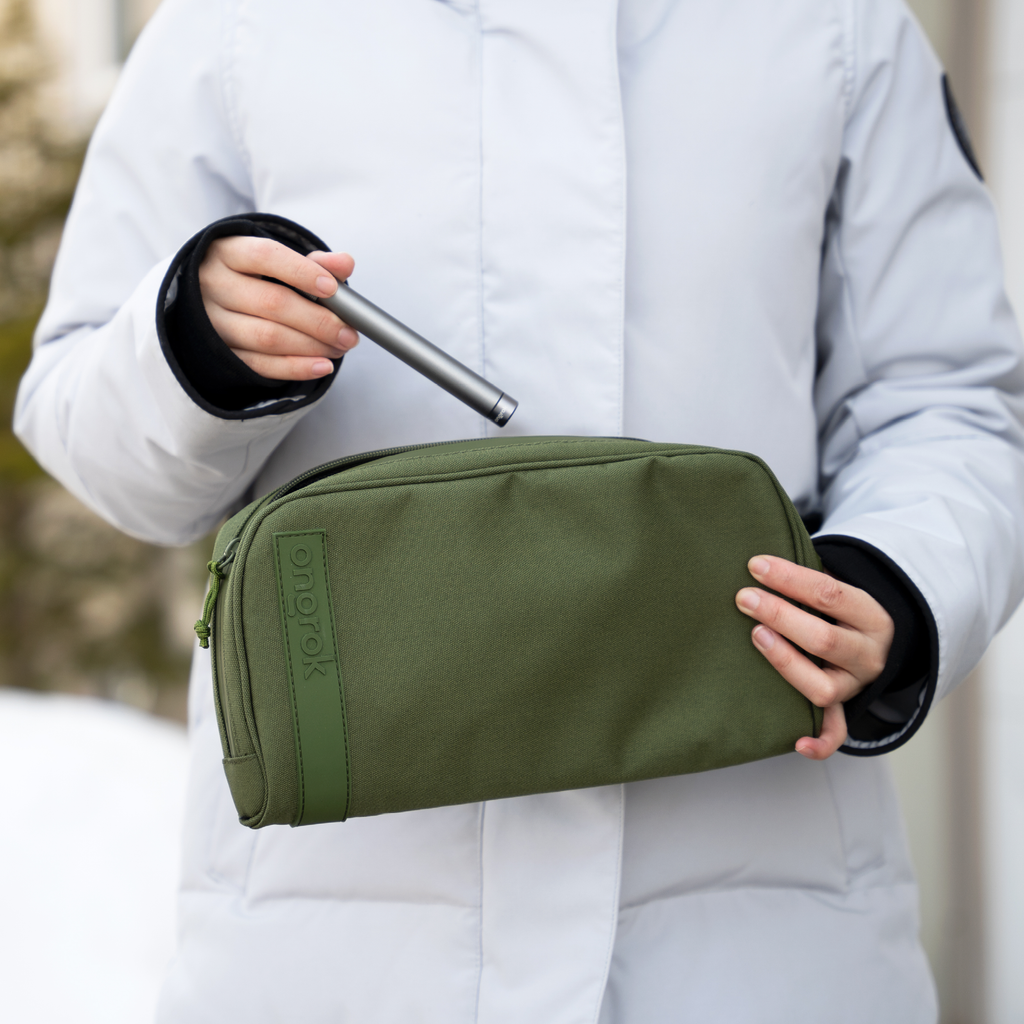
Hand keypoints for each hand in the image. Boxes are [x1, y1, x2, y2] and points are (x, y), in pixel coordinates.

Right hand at [198, 236, 358, 380]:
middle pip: (272, 303)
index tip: (332, 288)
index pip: (265, 257)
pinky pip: (261, 365)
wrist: (213, 298)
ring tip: (339, 348)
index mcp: (228, 253)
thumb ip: (315, 261)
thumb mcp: (279, 261)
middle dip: (318, 321)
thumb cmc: (254, 276)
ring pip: (268, 337)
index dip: (301, 272)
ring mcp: (213, 322)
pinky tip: (322, 366)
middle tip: (348, 332)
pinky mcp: (221, 353)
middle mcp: (215, 285)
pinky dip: (296, 368)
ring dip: (311, 346)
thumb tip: (345, 263)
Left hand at [734, 555, 893, 759]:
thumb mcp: (837, 587)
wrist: (876, 640)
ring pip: (823, 687)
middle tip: (744, 598)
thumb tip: (756, 562)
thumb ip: (806, 579)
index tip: (755, 566)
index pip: (830, 594)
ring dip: (785, 662)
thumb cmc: (839, 608)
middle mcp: (868, 655)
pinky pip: (836, 732)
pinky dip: (820, 742)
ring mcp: (855, 686)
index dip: (790, 578)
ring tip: (755, 636)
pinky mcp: (843, 709)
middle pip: (824, 639)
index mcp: (872, 617)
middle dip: (780, 615)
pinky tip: (797, 743)